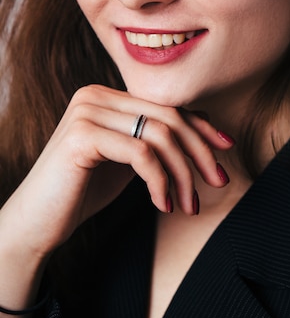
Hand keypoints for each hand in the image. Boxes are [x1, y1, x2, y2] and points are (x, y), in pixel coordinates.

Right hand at [0, 84, 233, 262]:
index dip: (201, 126)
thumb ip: (154, 139)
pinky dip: (160, 181)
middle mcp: (96, 95)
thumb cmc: (83, 191)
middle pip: (168, 117)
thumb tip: (203, 127)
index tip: (225, 149)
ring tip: (188, 205)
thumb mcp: (128, 160)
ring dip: (182, 173)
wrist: (36, 222)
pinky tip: (163, 204)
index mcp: (107, 95)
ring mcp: (87, 111)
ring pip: (159, 135)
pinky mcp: (82, 135)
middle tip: (218, 182)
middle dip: (200, 151)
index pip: (166, 106)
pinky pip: (140, 153)